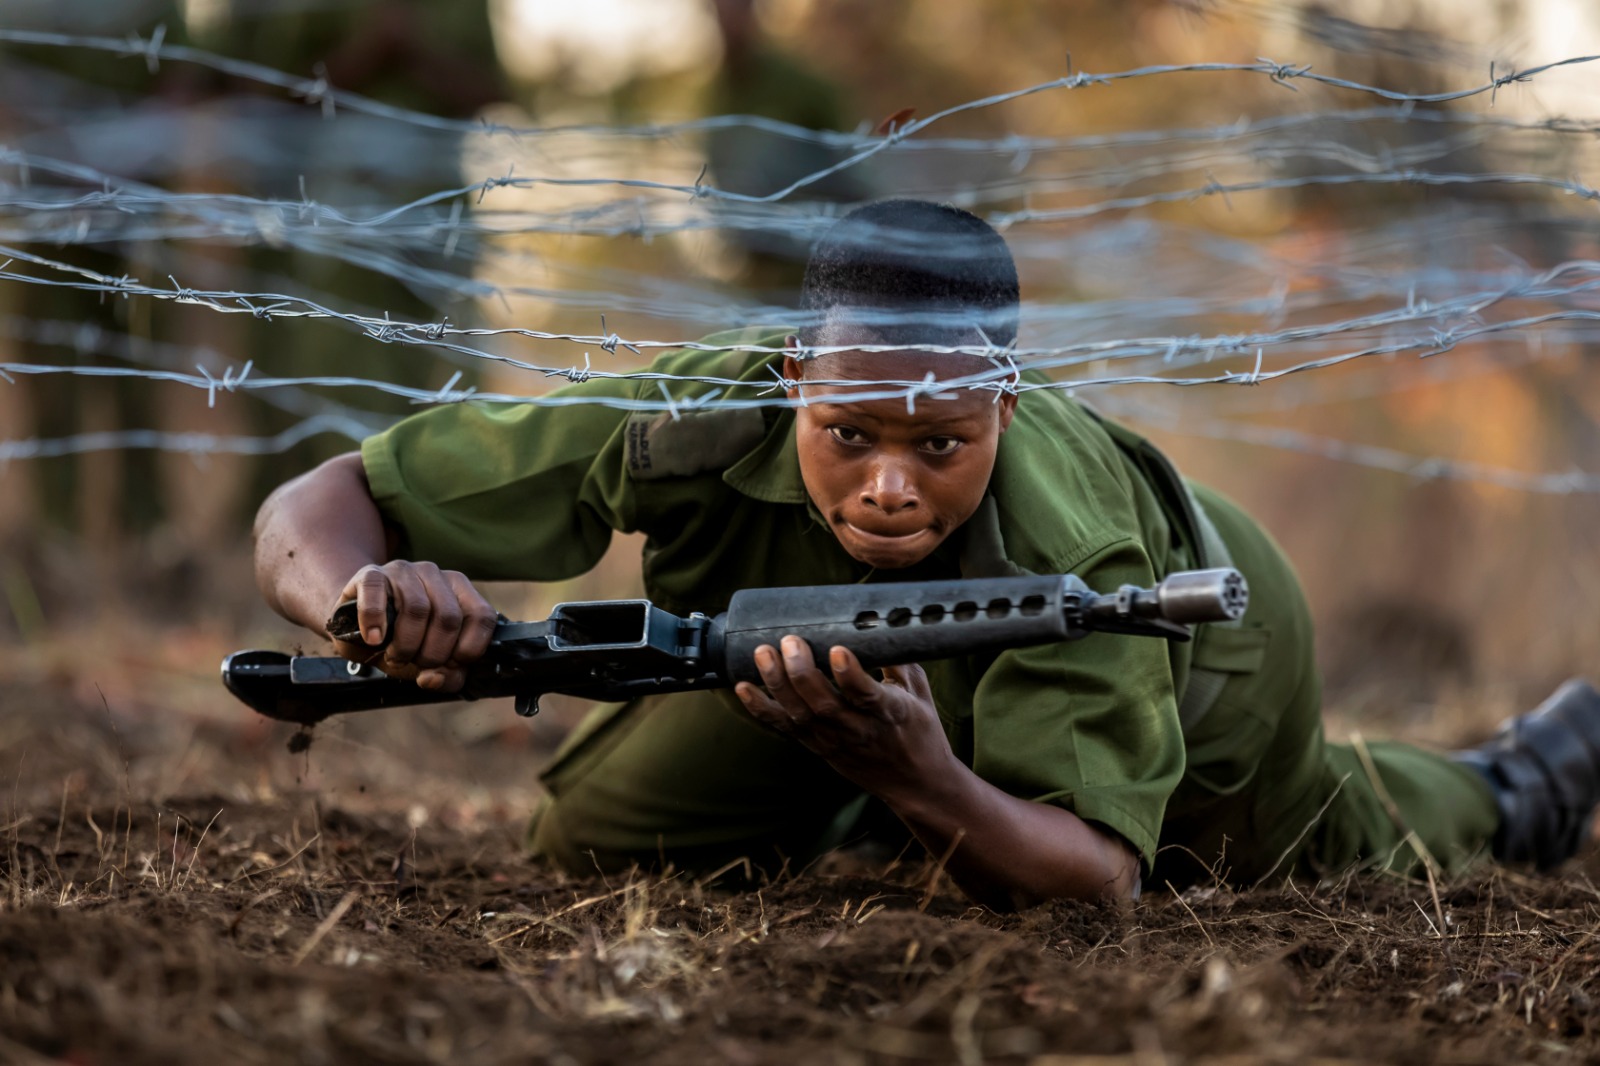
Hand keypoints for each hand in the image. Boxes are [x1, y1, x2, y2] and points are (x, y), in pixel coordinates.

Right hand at [331, 561, 497, 692]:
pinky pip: (376, 593)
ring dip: (405, 645)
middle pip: (449, 618)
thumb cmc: (399, 640)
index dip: (468, 650)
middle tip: (413, 663)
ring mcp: (404, 571)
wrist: (354, 621)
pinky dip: (374, 622)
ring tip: (394, 656)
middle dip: (432, 654)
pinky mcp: (371, 573)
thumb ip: (444, 676)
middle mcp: (436, 575)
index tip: (447, 665)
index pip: (482, 617)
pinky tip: (373, 639)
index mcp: (460, 590)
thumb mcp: (428, 661)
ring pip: (418, 608)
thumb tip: (433, 678)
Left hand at [734, 636, 955, 799]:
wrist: (914, 783)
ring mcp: (834, 741)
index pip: (868, 696)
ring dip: (777, 685)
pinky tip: (743, 687)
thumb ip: (899, 660)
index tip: (839, 650)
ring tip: (763, 653)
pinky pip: (784, 729)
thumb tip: (880, 622)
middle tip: (790, 641)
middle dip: (802, 673)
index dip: (850, 675)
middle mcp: (859, 730)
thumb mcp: (920, 693)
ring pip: (800, 716)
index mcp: (890, 714)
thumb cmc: (920, 731)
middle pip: (824, 705)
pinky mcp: (817, 747)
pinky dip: (761, 709)